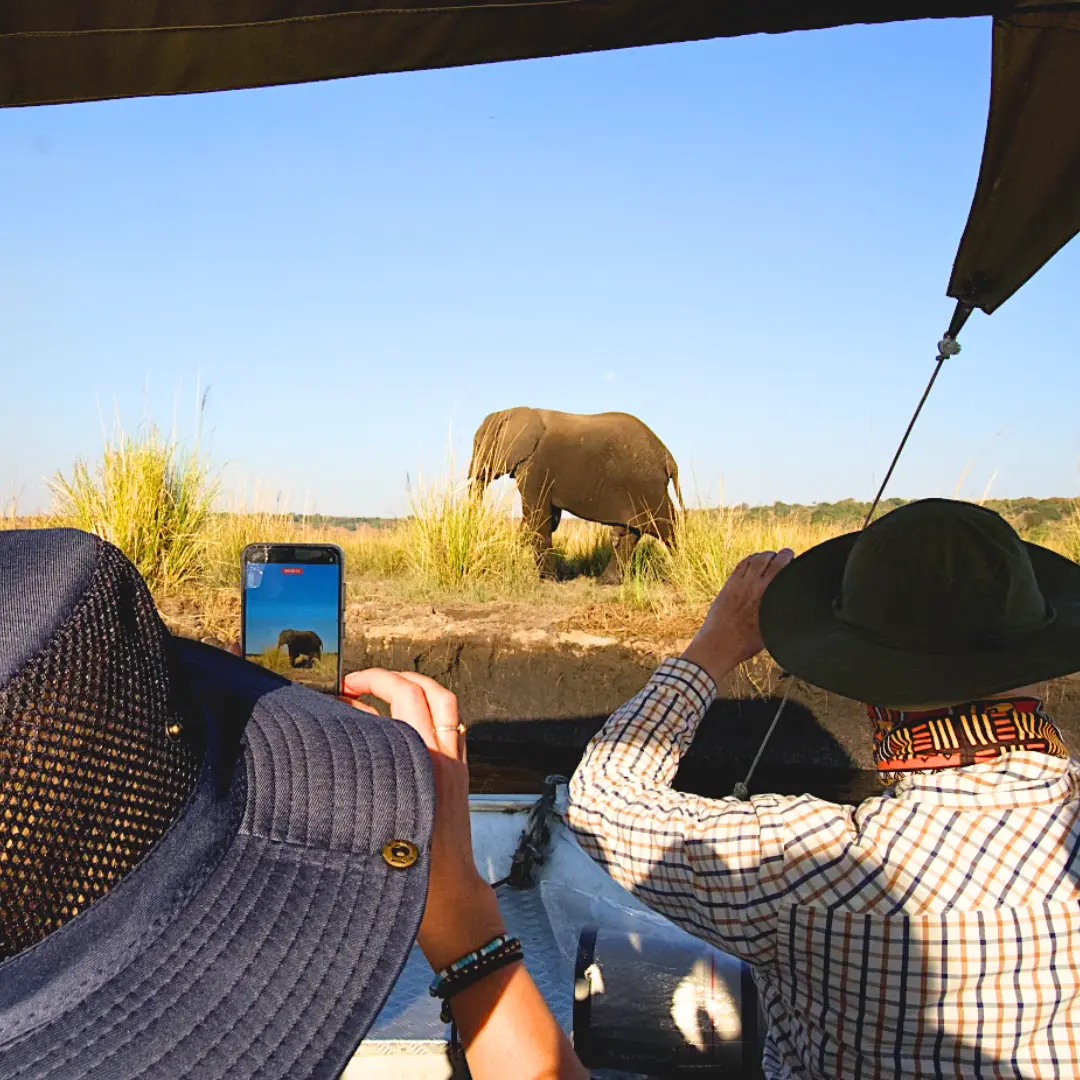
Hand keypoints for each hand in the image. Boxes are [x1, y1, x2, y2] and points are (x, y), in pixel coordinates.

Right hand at [341, 669, 504, 972]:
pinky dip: (422, 718)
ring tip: (376, 696)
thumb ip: (365, 771)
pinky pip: (447, 730)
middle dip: (391, 678)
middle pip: (428, 690)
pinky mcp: (458, 777)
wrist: (451, 898)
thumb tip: (346, 732)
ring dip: (410, 692)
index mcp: (426, 759)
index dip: (375, 679)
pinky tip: (396, 729)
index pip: (406, 694)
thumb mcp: (378, 815)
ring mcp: (455, 764)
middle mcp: (445, 755)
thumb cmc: (411, 869)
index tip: (347, 683)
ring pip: (443, 706)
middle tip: (357, 683)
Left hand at [681, 549, 793, 685]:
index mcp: (769, 595)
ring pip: (756, 558)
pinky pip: (742, 564)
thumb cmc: (747, 642)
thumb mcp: (773, 629)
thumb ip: (782, 614)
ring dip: (766, 555)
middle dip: (782, 555)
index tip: (796, 561)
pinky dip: (751, 559)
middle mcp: (756, 585)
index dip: (792, 560)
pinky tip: (754, 561)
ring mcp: (741, 583)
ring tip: (771, 557)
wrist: (720, 644)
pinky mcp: (729, 584)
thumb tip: (793, 607)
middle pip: (772, 559)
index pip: (784, 567)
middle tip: (786, 556)